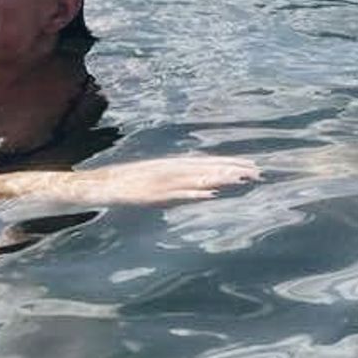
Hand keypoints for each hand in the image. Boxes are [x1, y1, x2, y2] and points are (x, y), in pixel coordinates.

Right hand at [78, 155, 259, 203]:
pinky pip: (176, 194)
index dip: (230, 163)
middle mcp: (171, 169)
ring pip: (196, 179)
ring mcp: (162, 181)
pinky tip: (209, 195)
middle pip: (206, 168)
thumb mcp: (158, 180)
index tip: (253, 166)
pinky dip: (193, 194)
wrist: (100, 185)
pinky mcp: (153, 194)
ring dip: (219, 178)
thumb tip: (204, 188)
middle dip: (232, 169)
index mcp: (173, 165)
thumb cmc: (129, 185)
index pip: (207, 162)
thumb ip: (179, 183)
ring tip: (241, 180)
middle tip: (258, 173)